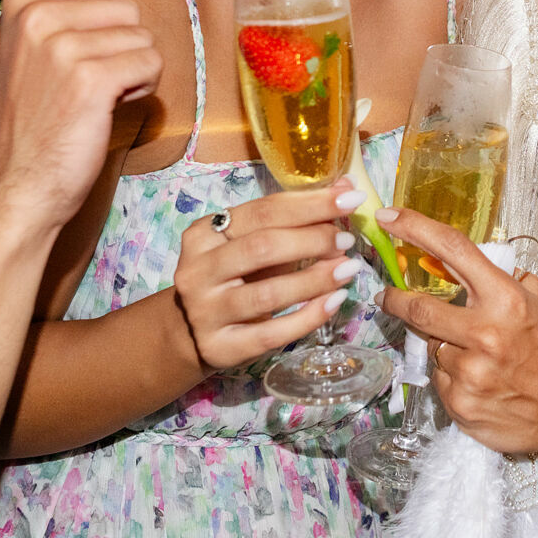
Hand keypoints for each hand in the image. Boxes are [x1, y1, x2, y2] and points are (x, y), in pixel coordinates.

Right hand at [0, 0, 170, 239]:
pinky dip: (141, 88)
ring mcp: (61, 44)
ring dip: (134, 70)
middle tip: (92, 85)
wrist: (17, 188)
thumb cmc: (34, 126)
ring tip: (95, 100)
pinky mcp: (89, 75)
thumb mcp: (41, 55)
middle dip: (124, 45)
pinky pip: (150, 63)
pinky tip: (108, 108)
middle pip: (124, 4)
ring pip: (142, 35)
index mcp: (23, 4)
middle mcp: (38, 16)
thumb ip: (70, 7)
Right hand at [173, 182, 366, 370]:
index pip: (262, 211)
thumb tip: (344, 190)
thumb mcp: (248, 246)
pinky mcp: (220, 347)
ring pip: (268, 294)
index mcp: (204, 234)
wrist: (187, 335)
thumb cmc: (229, 279)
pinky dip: (309, 316)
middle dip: (313, 240)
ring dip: (315, 279)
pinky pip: (272, 334)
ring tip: (348, 269)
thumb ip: (291, 222)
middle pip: (262, 247)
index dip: (310, 204)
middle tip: (346, 240)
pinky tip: (335, 301)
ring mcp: (206, 312)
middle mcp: (197, 270)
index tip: (350, 198)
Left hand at [375, 208, 537, 464]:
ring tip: (475, 357)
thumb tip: (455, 263)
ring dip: (443, 347)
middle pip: (418, 308)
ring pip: (432, 348)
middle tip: (389, 296)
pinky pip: (441, 381)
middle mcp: (485, 334)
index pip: (452, 250)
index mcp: (506, 299)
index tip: (389, 217)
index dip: (414, 227)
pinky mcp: (462, 406)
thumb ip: (499, 279)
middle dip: (396, 300)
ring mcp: (471, 374)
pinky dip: (453, 377)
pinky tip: (481, 381)